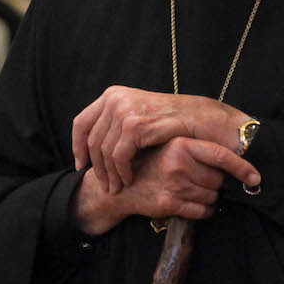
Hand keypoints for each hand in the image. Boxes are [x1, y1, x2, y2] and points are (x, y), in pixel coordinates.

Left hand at [72, 85, 256, 192]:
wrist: (206, 121)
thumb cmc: (176, 123)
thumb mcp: (141, 118)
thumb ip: (118, 126)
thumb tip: (94, 148)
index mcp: (113, 95)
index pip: (81, 122)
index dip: (77, 146)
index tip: (81, 165)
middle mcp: (115, 99)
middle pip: (91, 140)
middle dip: (96, 167)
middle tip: (104, 184)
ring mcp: (125, 110)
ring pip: (103, 151)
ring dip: (110, 174)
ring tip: (117, 188)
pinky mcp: (136, 125)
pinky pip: (118, 156)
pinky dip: (122, 172)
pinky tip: (129, 180)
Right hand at [75, 135, 245, 234]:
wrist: (121, 184)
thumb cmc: (152, 164)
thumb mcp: (172, 149)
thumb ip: (197, 151)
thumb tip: (235, 164)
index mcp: (181, 144)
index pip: (221, 156)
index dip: (242, 168)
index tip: (256, 178)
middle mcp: (177, 163)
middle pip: (218, 180)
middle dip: (216, 184)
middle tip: (200, 181)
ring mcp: (173, 184)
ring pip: (213, 197)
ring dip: (210, 199)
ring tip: (192, 192)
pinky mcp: (169, 204)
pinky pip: (203, 212)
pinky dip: (204, 211)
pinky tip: (192, 204)